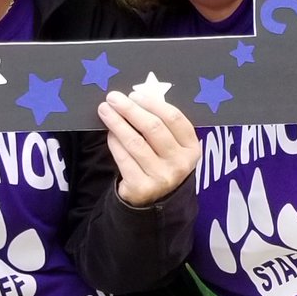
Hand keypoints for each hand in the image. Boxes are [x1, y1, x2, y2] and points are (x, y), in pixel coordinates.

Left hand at [98, 90, 200, 206]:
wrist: (154, 200)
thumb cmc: (160, 163)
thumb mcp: (170, 146)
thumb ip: (160, 124)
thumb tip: (136, 98)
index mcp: (191, 148)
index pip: (174, 118)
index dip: (152, 103)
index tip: (134, 95)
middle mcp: (180, 164)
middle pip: (153, 128)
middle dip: (130, 109)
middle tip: (113, 98)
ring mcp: (162, 177)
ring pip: (136, 142)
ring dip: (117, 123)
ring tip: (105, 110)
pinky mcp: (142, 187)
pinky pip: (124, 158)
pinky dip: (114, 143)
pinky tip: (110, 133)